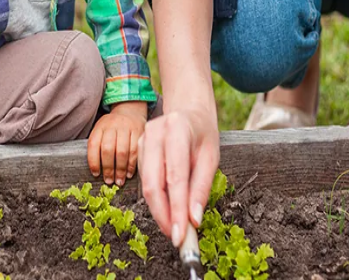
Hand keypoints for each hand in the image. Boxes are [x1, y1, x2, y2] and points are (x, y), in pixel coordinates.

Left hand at [87, 101, 147, 186]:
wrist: (130, 112)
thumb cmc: (113, 127)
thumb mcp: (102, 131)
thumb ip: (99, 146)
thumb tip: (97, 172)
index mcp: (100, 126)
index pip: (93, 144)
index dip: (93, 161)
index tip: (96, 174)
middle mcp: (112, 125)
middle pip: (108, 149)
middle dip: (108, 168)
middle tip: (109, 181)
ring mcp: (126, 128)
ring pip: (122, 151)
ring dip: (120, 169)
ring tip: (119, 181)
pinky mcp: (138, 131)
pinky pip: (135, 151)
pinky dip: (132, 165)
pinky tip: (129, 173)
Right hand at [138, 103, 219, 247]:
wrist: (188, 111)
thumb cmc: (202, 134)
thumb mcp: (211, 158)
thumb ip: (201, 188)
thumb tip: (193, 220)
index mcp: (177, 130)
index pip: (175, 176)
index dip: (176, 209)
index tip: (181, 235)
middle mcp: (154, 133)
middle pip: (152, 183)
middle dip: (163, 215)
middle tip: (176, 238)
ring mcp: (142, 140)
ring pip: (146, 184)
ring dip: (160, 210)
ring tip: (175, 227)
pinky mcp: (137, 149)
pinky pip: (144, 180)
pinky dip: (156, 199)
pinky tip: (168, 209)